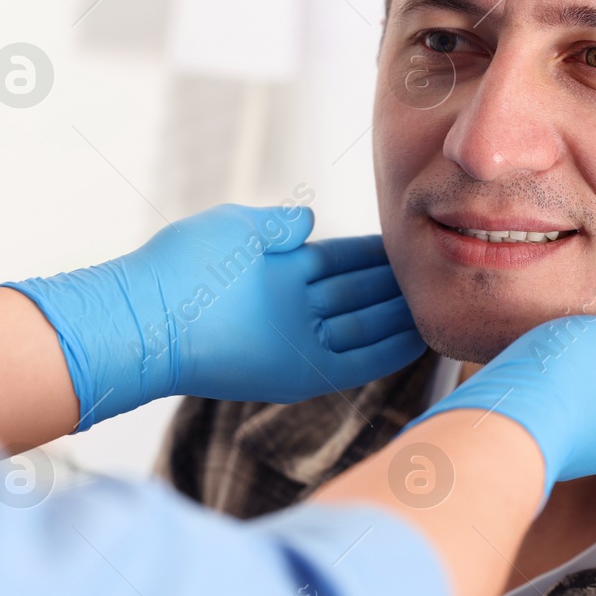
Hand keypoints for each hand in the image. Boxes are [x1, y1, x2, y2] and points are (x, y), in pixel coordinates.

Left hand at [1, 204, 426, 428]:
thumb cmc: (181, 265)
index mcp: (283, 267)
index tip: (416, 241)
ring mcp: (300, 340)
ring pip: (366, 327)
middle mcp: (296, 305)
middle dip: (402, 285)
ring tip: (446, 307)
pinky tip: (419, 338)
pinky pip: (355, 364)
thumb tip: (310, 222)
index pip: (346, 259)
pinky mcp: (299, 374)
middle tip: (447, 275)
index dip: (380, 253)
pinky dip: (388, 353)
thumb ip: (278, 227)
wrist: (149, 315)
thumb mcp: (236, 228)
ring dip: (404, 318)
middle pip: (364, 293)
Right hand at [400, 316, 595, 496]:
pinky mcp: (551, 457)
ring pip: (593, 407)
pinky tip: (535, 389)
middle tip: (586, 343)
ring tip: (555, 364)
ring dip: (581, 387)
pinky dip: (554, 405)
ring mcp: (588, 455)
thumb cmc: (578, 370)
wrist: (517, 420)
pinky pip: (560, 421)